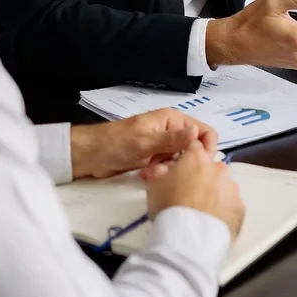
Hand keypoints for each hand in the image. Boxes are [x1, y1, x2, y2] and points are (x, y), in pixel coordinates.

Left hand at [70, 108, 217, 179]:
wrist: (90, 155)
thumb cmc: (116, 144)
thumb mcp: (144, 143)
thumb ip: (171, 139)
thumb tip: (197, 132)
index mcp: (173, 120)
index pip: (204, 131)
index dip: (205, 149)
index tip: (198, 165)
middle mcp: (172, 131)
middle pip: (195, 149)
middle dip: (185, 163)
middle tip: (168, 171)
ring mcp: (164, 146)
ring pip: (182, 161)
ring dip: (171, 170)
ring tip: (153, 174)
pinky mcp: (156, 159)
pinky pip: (169, 168)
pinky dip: (161, 174)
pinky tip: (147, 176)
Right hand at [146, 141, 244, 238]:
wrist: (190, 239)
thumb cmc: (169, 207)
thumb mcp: (154, 186)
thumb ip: (161, 171)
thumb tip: (164, 167)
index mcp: (197, 157)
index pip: (193, 147)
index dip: (186, 159)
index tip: (181, 172)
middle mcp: (218, 168)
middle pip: (210, 168)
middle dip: (202, 177)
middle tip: (189, 196)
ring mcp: (232, 187)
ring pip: (222, 186)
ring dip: (214, 194)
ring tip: (201, 213)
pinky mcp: (240, 207)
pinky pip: (231, 205)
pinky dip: (223, 211)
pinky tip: (212, 222)